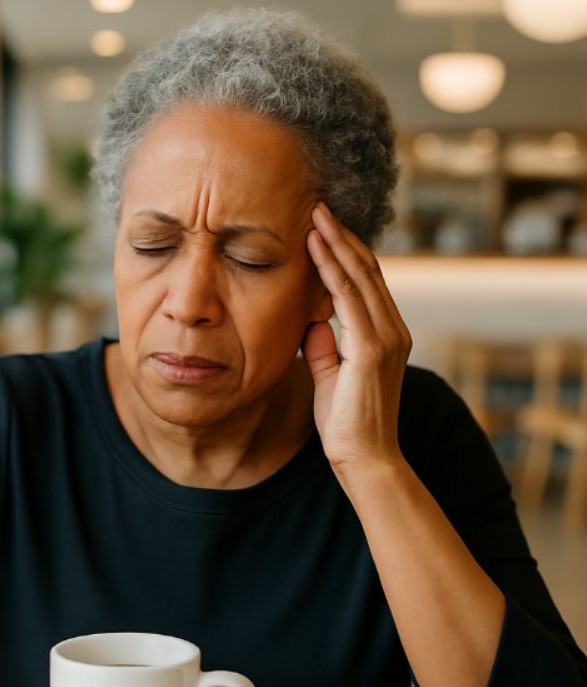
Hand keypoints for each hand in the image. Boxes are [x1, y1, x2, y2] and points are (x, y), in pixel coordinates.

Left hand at [301, 202, 411, 475]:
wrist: (364, 459)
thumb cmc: (345, 424)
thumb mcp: (329, 378)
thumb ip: (324, 348)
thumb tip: (312, 322)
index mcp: (385, 336)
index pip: (366, 283)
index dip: (345, 253)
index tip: (322, 228)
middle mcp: (392, 330)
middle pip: (367, 270)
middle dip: (341, 236)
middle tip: (318, 207)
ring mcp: (386, 338)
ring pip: (360, 276)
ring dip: (336, 242)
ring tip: (315, 214)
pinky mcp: (373, 348)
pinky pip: (348, 297)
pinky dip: (331, 268)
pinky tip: (315, 247)